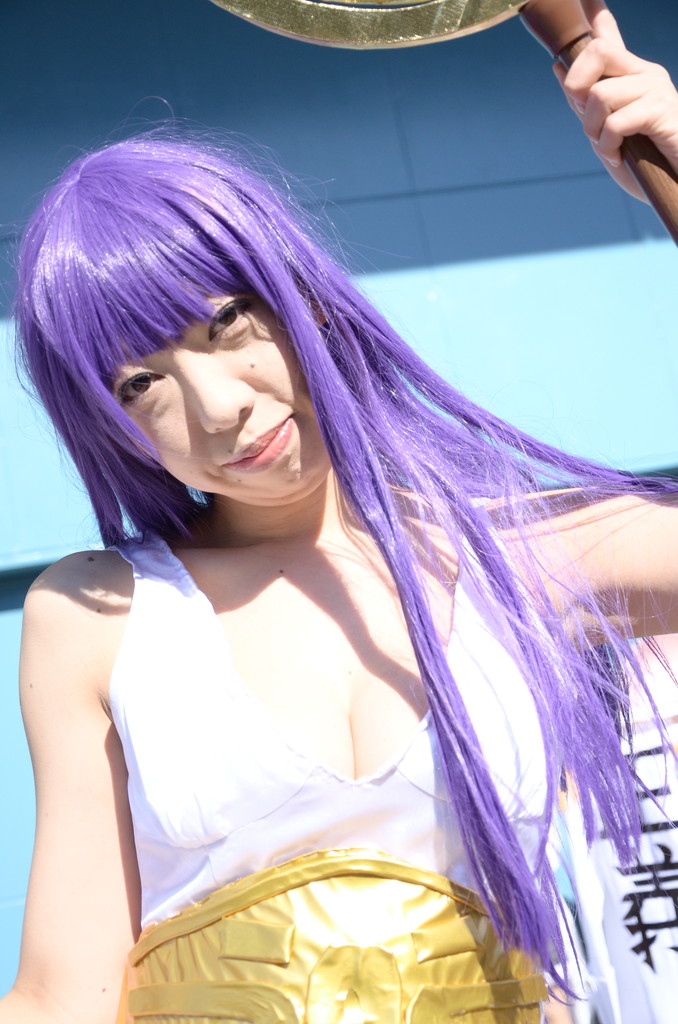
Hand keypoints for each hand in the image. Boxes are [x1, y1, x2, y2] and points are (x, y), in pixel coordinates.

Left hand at [553, 1, 677, 199]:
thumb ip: (584, 102)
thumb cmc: (643, 162)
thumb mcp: (604, 132)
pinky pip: (616, 121)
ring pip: (600, 94)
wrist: (675, 183)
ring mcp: (655, 88)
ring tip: (609, 147)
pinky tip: (618, 156)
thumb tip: (558, 66)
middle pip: (598, 52)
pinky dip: (609, 145)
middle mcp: (644, 74)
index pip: (609, 38)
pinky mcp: (661, 108)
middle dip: (577, 87)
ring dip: (595, 129)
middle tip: (586, 117)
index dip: (597, 17)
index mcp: (630, 77)